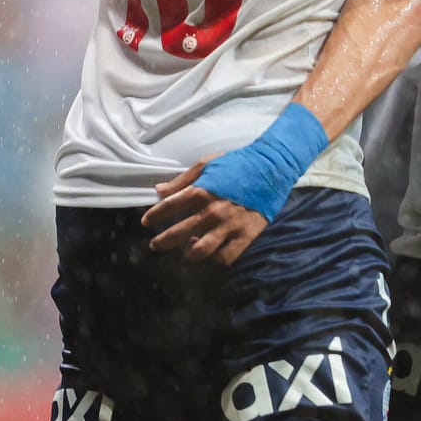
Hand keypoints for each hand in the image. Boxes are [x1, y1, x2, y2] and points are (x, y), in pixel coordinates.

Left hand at [142, 160, 269, 264]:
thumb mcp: (208, 164)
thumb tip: (159, 191)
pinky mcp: (245, 235)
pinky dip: (215, 258)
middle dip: (162, 241)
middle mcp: (212, 211)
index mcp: (201, 191)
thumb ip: (182, 179)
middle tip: (156, 244)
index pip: (169, 208)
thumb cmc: (238, 163)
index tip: (146, 221)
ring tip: (187, 250)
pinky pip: (225, 257)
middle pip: (179, 234)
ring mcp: (229, 226)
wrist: (273, 167)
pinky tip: (212, 251)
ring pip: (200, 251)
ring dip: (189, 253)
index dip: (154, 216)